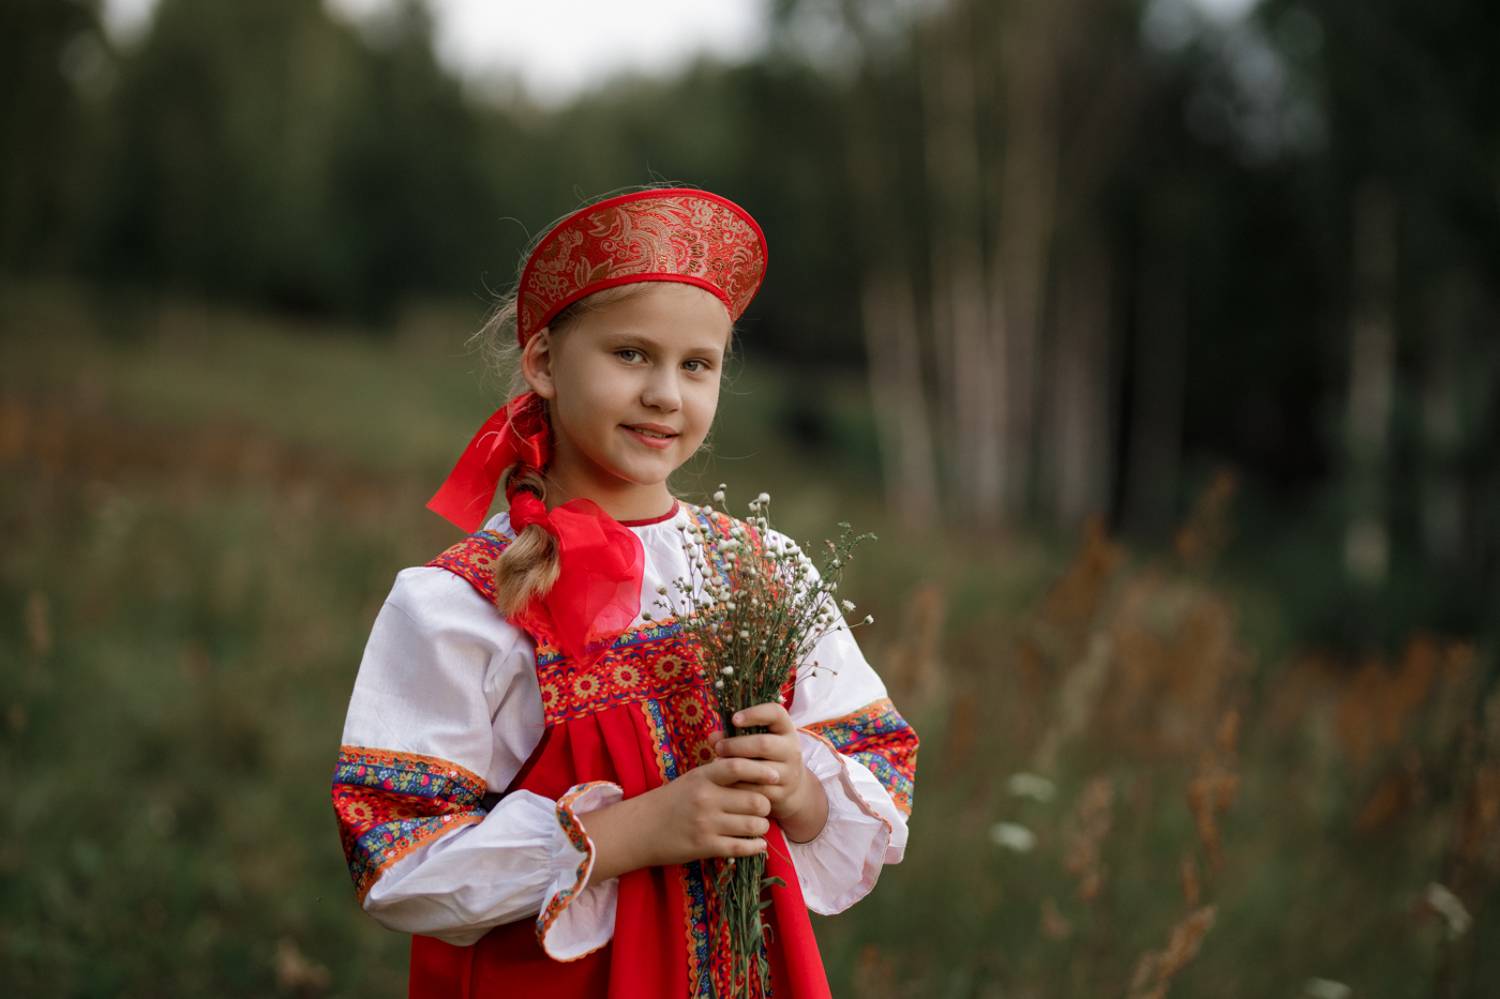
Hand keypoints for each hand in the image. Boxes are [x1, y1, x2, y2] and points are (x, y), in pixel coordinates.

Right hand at [629, 756, 777, 868]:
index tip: (775, 775)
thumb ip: (720, 774)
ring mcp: (706, 824)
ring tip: (759, 825)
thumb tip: (754, 767)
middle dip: (766, 805)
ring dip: (762, 826)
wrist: (640, 829)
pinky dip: (755, 846)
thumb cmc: (672, 800)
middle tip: (763, 808)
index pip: (738, 767)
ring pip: (753, 825)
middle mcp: (706, 799)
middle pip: (755, 800)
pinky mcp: (705, 847)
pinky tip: (757, 844)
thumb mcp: (693, 779)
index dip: (761, 771)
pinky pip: (741, 847)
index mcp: (703, 777)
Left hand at [712, 702, 828, 843]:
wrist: (789, 786)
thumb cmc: (764, 755)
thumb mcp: (756, 739)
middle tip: (718, 747)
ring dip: (735, 766)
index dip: (755, 713)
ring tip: (717, 763)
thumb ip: (734, 734)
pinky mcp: (781, 793)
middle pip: (763, 744)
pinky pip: (756, 790)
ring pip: (760, 770)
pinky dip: (738, 785)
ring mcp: (789, 773)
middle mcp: (792, 749)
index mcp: (786, 729)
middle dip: (736, 745)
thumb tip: (712, 737)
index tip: (734, 719)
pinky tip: (725, 781)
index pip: (776, 713)